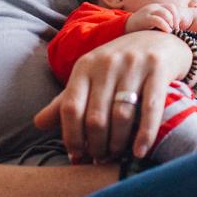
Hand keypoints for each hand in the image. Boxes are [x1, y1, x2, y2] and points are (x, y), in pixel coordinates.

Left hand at [33, 31, 192, 162]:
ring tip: (116, 156)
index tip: (77, 154)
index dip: (71, 136)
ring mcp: (133, 65)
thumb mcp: (90, 76)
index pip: (70, 107)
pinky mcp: (157, 69)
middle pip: (96, 117)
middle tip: (99, 158)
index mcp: (85, 66)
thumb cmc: (119, 64)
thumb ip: (66, 101)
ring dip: (117, 143)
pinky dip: (144, 135)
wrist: (158, 38)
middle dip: (96, 145)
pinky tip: (139, 151)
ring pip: (121, 115)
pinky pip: (150, 109)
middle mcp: (106, 63)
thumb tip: (38, 124)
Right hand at [124, 3, 181, 34]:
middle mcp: (154, 7)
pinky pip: (158, 20)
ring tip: (170, 31)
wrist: (124, 27)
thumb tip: (175, 30)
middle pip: (171, 7)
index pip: (172, 7)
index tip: (177, 27)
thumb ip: (162, 22)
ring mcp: (148, 11)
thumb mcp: (153, 23)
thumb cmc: (140, 28)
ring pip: (165, 13)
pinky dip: (165, 26)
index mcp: (156, 7)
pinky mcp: (144, 18)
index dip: (177, 16)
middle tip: (175, 29)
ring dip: (171, 23)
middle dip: (176, 19)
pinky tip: (167, 32)